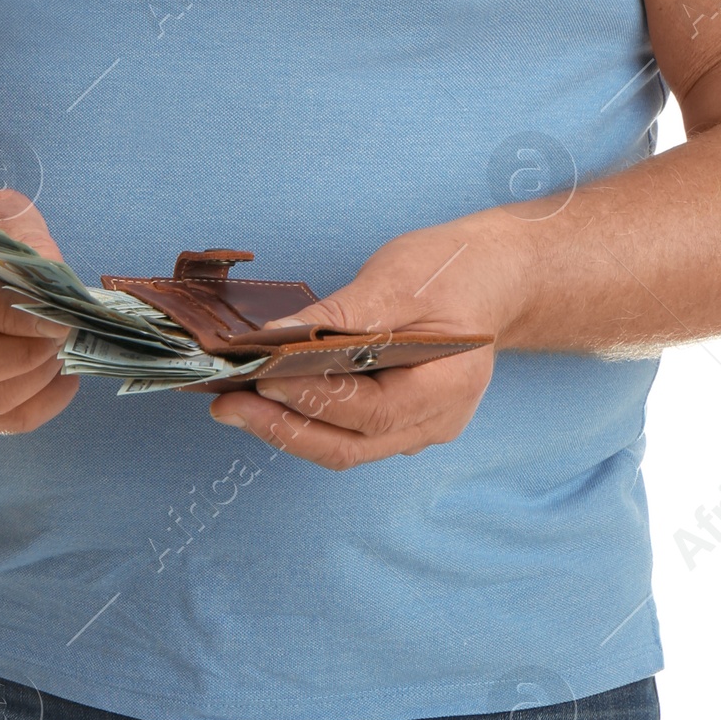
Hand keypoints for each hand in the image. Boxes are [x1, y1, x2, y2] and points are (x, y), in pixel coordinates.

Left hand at [209, 209, 526, 468]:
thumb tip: (279, 335)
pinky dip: (306, 419)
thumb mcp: (398, 279)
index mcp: (448, 387)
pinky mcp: (398, 422)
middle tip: (227, 406)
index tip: (260, 379)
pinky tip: (270, 398)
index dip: (312, 399)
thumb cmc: (453, 272)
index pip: (369, 410)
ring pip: (344, 447)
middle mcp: (435, 422)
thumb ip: (343, 313)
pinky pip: (347, 433)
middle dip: (282, 429)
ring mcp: (418, 429)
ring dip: (288, 429)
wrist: (494, 277)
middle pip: (349, 445)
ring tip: (235, 404)